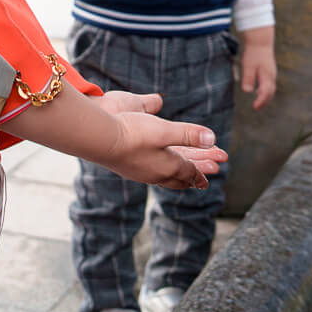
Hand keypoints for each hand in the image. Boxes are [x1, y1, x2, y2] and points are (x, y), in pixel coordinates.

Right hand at [97, 109, 226, 189]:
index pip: (189, 172)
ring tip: (179, 178)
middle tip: (199, 182)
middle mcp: (156, 174)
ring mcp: (141, 173)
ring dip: (176, 177)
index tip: (206, 180)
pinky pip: (151, 175)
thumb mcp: (165, 130)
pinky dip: (161, 174)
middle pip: (178, 179)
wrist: (99, 140)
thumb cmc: (132, 133)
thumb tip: (212, 139)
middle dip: (190, 178)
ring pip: (164, 179)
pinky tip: (154, 171)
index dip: (200, 173)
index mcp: (169, 166)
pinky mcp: (128, 168)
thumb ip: (189, 134)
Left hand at [239, 26, 276, 109]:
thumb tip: (248, 91)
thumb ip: (248, 78)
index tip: (254, 107)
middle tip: (256, 108)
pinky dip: (266, 90)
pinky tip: (259, 91)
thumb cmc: (253, 53)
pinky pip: (270, 84)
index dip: (260, 102)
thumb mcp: (248, 65)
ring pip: (271, 89)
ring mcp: (272, 73)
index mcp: (267, 76)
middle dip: (264, 101)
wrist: (260, 41)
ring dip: (265, 96)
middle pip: (270, 93)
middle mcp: (271, 76)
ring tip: (257, 102)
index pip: (265, 93)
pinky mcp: (270, 70)